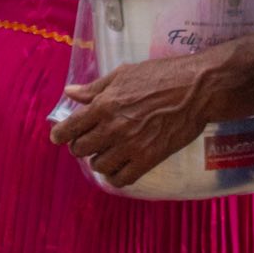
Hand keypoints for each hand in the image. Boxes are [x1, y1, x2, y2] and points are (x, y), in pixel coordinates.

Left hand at [51, 53, 215, 187]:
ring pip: (99, 165)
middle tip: (88, 140)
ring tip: (106, 151)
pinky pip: (121, 178)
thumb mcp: (123, 74)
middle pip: (81, 149)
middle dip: (80, 145)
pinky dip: (115, 175)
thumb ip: (94, 88)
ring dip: (99, 159)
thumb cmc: (160, 76)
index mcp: (105, 105)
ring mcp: (131, 146)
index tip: (58, 137)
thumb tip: (70, 93)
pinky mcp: (148, 159)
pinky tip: (119, 166)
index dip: (60, 134)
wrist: (195, 90)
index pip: (71, 128)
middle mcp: (113, 128)